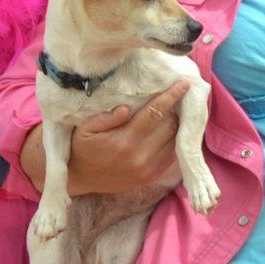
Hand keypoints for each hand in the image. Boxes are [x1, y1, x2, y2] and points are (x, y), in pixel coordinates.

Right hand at [61, 80, 192, 193]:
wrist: (80, 179)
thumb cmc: (82, 149)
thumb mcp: (85, 129)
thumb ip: (106, 118)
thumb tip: (127, 108)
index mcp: (125, 141)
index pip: (154, 113)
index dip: (170, 97)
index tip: (183, 84)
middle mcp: (141, 156)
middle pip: (170, 126)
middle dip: (175, 110)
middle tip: (175, 97)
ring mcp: (148, 169)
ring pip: (174, 141)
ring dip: (177, 126)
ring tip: (174, 113)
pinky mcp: (152, 177)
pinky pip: (171, 156)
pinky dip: (173, 141)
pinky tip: (168, 131)